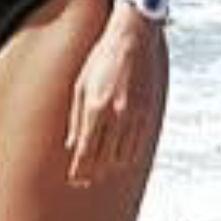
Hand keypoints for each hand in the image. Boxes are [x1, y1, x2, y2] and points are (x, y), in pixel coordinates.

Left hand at [65, 8, 168, 186]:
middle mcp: (116, 116)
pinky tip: (118, 158)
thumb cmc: (103, 57)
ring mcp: (135, 116)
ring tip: (99, 171)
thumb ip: (76, 118)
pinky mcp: (148, 114)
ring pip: (122, 156)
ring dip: (109, 167)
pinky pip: (137, 145)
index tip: (74, 179)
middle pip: (103, 159)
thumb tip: (72, 145)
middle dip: (92, 173)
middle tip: (83, 181)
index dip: (79, 170)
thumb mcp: (81, 84)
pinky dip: (126, 156)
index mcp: (96, 108)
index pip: (86, 151)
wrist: (133, 39)